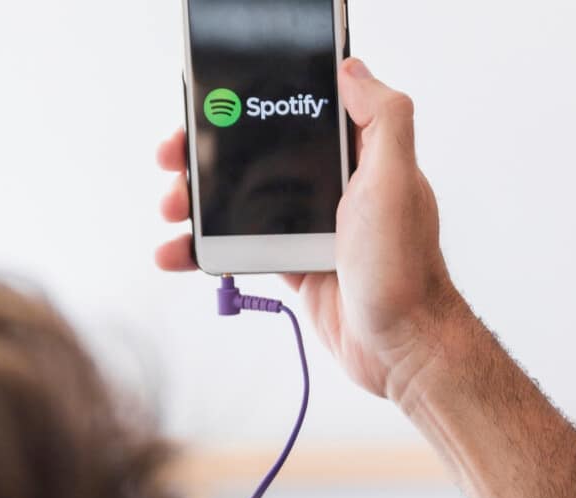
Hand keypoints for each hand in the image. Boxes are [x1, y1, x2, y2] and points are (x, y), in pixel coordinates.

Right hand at [154, 58, 466, 400]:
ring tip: (171, 210)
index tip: (214, 109)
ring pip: (241, 200)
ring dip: (198, 202)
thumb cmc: (405, 270)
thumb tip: (352, 70)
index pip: (299, 112)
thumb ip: (382, 119)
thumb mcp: (397, 183)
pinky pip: (241, 244)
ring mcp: (312, 223)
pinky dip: (205, 248)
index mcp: (359, 156)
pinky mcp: (296, 260)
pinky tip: (179, 252)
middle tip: (175, 161)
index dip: (253, 106)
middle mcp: (335, 184)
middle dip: (209, 155)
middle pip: (259, 153)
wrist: (400, 348)